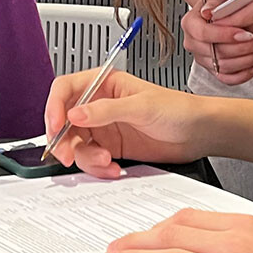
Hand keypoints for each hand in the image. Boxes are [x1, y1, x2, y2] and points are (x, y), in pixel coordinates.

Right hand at [43, 70, 208, 178]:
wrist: (198, 134)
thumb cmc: (177, 109)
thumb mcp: (141, 106)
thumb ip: (106, 110)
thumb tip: (74, 114)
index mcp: (103, 84)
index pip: (65, 90)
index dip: (54, 107)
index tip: (55, 126)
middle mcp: (98, 105)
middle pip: (63, 121)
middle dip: (63, 140)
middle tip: (67, 155)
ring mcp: (103, 128)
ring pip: (76, 145)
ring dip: (86, 158)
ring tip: (106, 161)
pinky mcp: (110, 148)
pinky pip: (92, 160)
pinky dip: (98, 167)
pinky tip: (113, 168)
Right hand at [182, 0, 252, 84]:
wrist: (223, 9)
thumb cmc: (221, 1)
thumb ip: (215, 1)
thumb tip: (208, 11)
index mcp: (190, 24)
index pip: (204, 34)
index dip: (226, 35)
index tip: (247, 33)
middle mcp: (193, 44)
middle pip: (217, 53)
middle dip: (245, 48)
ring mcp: (202, 59)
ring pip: (224, 67)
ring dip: (249, 60)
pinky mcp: (213, 69)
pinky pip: (228, 79)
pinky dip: (244, 74)